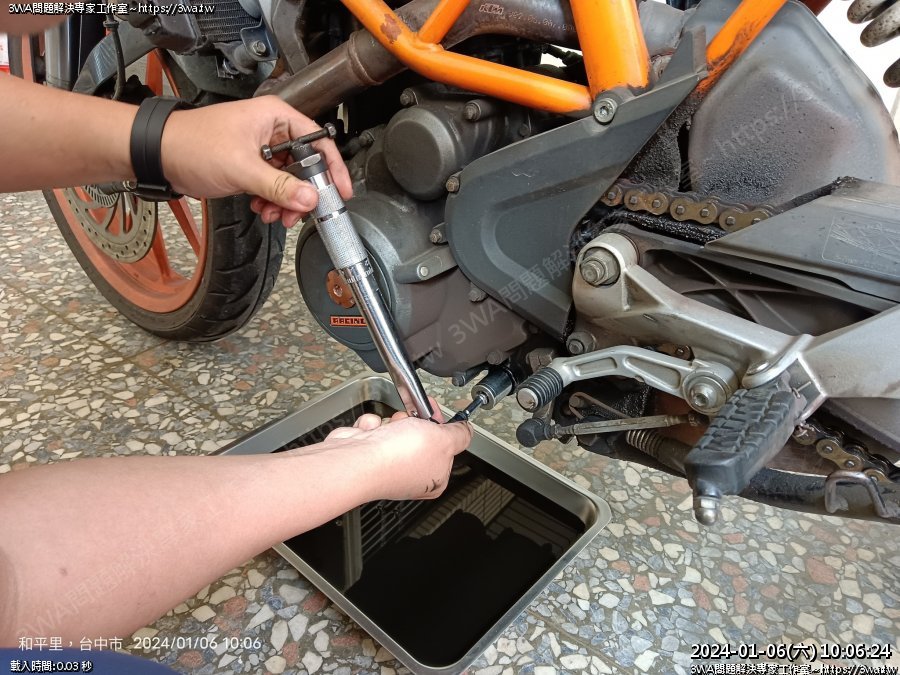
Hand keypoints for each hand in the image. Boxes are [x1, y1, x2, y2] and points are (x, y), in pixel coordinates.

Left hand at [159, 96, 352, 227]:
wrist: (160, 155)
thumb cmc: (192, 144)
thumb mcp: (243, 167)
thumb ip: (279, 187)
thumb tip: (310, 198)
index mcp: (276, 117)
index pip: (319, 142)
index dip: (333, 169)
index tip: (341, 192)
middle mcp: (272, 130)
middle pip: (306, 166)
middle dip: (303, 193)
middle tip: (300, 211)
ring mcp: (262, 149)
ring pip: (290, 181)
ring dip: (285, 202)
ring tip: (274, 213)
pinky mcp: (252, 165)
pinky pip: (274, 187)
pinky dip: (272, 202)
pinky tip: (262, 209)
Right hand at [325, 400, 472, 500]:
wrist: (356, 460)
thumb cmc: (397, 459)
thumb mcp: (443, 440)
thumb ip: (460, 434)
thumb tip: (467, 431)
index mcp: (434, 477)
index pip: (445, 445)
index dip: (441, 426)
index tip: (435, 413)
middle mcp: (411, 473)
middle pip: (421, 434)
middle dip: (414, 421)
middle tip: (412, 421)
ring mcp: (387, 462)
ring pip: (397, 427)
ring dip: (392, 422)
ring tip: (389, 429)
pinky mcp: (368, 452)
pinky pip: (375, 428)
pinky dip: (372, 426)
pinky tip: (371, 433)